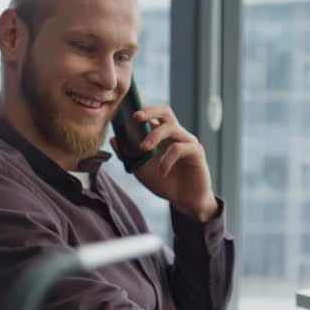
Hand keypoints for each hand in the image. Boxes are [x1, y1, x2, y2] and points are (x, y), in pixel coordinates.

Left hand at [110, 105, 216, 221]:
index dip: (140, 109)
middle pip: (165, 112)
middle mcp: (175, 134)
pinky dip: (167, 160)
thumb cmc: (164, 182)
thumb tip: (113, 139)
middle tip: (135, 116)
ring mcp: (187, 141)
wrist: (184, 201)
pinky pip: (179, 148)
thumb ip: (128, 155)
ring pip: (171, 127)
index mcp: (161, 135)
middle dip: (150, 111)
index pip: (152, 115)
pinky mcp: (196, 152)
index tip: (126, 108)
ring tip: (143, 149)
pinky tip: (163, 173)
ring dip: (154, 136)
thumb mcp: (141, 169)